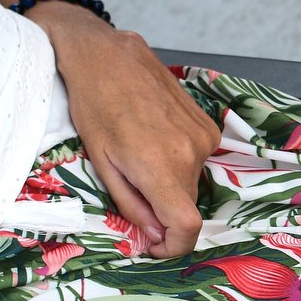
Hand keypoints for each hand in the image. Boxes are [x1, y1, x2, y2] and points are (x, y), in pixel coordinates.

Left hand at [37, 8, 222, 257]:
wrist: (105, 53)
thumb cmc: (92, 104)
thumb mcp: (101, 162)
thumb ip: (132, 205)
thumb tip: (154, 236)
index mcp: (161, 167)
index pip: (187, 227)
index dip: (174, 247)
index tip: (155, 247)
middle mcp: (191, 154)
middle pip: (186, 205)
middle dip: (163, 211)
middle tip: (132, 191)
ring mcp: (203, 137)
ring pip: (191, 182)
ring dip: (168, 182)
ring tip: (138, 156)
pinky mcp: (207, 125)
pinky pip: (196, 160)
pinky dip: (177, 161)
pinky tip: (153, 138)